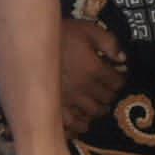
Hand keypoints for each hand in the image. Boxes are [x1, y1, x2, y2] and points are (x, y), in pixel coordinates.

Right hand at [58, 20, 125, 139]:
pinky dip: (81, 124)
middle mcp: (84, 88)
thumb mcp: (89, 30)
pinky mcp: (55, 106)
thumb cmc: (62, 33)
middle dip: (111, 94)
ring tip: (97, 103)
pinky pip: (72, 124)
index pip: (117, 82)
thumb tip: (122, 58)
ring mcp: (69, 100)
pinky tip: (82, 119)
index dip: (120, 80)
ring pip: (92, 113)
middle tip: (109, 90)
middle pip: (107, 99)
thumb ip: (110, 43)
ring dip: (99, 109)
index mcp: (94, 69)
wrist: (31, 41)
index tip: (118, 77)